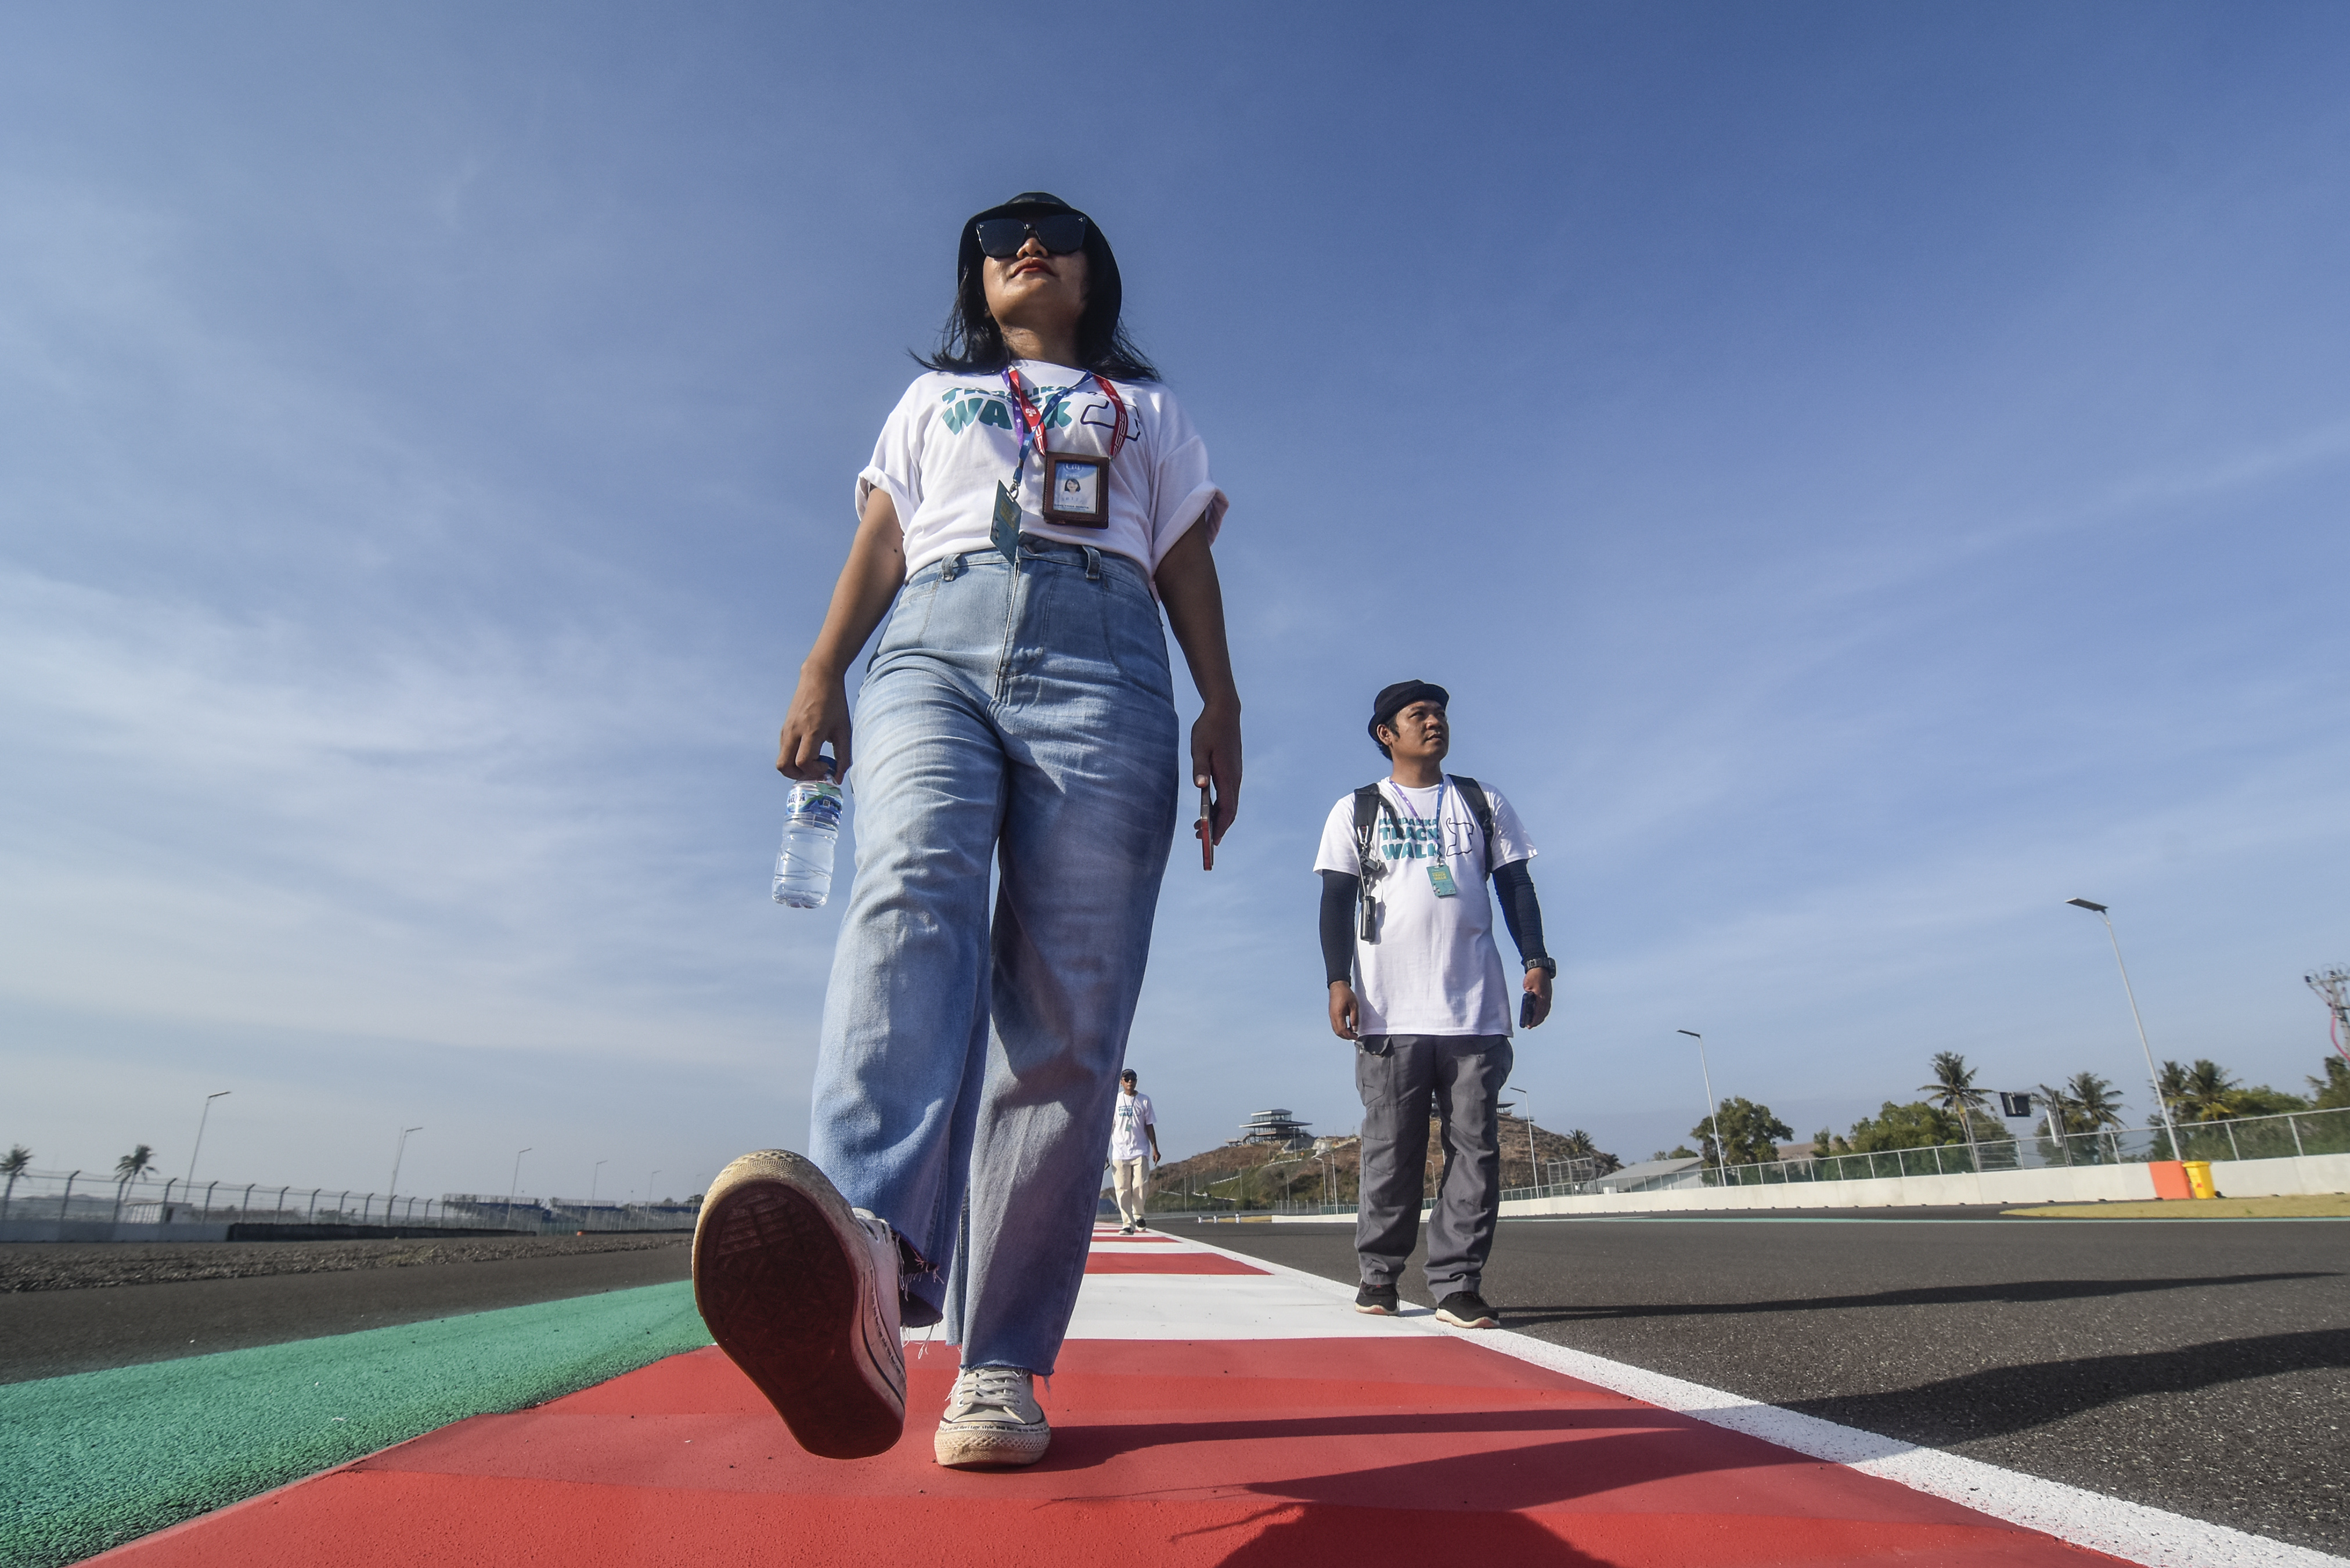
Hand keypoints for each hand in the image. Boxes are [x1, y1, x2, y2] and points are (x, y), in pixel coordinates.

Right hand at [777, 665, 852, 781]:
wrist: (819, 677)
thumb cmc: (835, 703)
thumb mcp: (844, 730)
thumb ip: (843, 756)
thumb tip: (837, 778)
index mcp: (811, 730)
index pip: (803, 762)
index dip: (814, 771)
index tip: (826, 767)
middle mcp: (794, 731)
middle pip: (783, 767)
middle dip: (798, 776)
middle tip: (814, 770)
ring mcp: (786, 729)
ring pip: (781, 760)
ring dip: (795, 767)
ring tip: (814, 760)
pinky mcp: (784, 727)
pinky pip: (784, 750)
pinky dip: (793, 756)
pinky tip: (810, 749)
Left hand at [1192, 701, 1241, 845]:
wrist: (1224, 711)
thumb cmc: (1209, 728)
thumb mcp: (1199, 747)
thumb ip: (1200, 767)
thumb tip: (1199, 786)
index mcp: (1227, 775)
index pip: (1227, 809)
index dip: (1220, 827)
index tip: (1211, 841)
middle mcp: (1235, 778)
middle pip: (1230, 811)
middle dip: (1218, 827)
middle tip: (1201, 838)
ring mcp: (1235, 775)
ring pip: (1230, 804)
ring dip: (1218, 818)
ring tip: (1201, 826)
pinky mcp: (1233, 771)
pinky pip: (1229, 795)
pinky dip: (1220, 807)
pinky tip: (1208, 808)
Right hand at [1328, 980, 1359, 1040]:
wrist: (1337, 986)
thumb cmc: (1346, 994)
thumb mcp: (1354, 1005)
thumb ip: (1354, 1018)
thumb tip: (1355, 1029)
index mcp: (1338, 1014)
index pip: (1342, 1030)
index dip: (1349, 1036)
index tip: (1356, 1036)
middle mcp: (1333, 1016)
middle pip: (1338, 1032)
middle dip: (1346, 1036)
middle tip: (1354, 1036)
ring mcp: (1331, 1015)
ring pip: (1335, 1030)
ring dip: (1343, 1033)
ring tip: (1351, 1033)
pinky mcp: (1331, 1014)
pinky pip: (1334, 1025)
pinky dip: (1340, 1029)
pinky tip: (1346, 1028)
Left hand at [1521, 967, 1553, 1028]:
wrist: (1540, 967)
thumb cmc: (1533, 976)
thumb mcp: (1527, 986)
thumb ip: (1528, 996)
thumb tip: (1528, 1004)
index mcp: (1541, 997)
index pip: (1538, 1012)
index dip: (1534, 1020)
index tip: (1529, 1025)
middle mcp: (1547, 998)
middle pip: (1543, 1013)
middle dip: (1537, 1020)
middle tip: (1531, 1026)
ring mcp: (1548, 996)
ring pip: (1546, 1010)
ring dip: (1541, 1017)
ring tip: (1535, 1022)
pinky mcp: (1548, 994)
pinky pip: (1547, 1006)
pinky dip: (1543, 1012)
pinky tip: (1539, 1014)